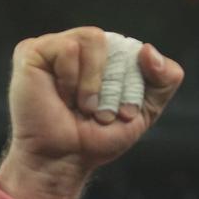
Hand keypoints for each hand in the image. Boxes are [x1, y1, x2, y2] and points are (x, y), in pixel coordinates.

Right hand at [0, 27, 183, 198]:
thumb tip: (148, 50)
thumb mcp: (144, 111)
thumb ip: (164, 80)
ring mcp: (57, 47)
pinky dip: (72, 79)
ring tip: (82, 105)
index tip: (123, 114)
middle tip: (100, 114)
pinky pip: (68, 48)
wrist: (65, 160)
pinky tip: (62, 97)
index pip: (137, 50)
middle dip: (116, 87)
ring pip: (95, 39)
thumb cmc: (98, 137)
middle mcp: (83, 47)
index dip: (135, 85)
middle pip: (119, 44)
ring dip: (94, 83)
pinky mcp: (33, 51)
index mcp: (108, 56)